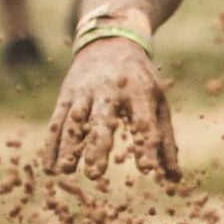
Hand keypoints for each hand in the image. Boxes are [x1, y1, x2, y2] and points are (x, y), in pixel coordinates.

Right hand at [46, 36, 177, 181]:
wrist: (110, 43)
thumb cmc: (141, 83)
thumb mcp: (159, 105)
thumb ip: (165, 142)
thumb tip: (175, 180)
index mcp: (139, 92)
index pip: (144, 122)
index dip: (146, 146)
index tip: (147, 169)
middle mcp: (109, 91)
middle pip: (102, 120)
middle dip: (98, 146)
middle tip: (95, 174)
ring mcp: (84, 92)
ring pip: (74, 121)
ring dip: (69, 147)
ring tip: (65, 172)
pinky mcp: (66, 96)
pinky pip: (56, 121)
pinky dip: (51, 144)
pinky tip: (49, 166)